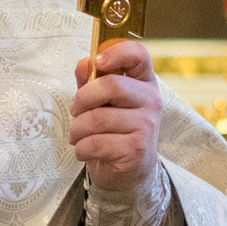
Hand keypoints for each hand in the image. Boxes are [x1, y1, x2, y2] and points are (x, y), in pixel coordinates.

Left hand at [71, 41, 162, 193]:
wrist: (128, 173)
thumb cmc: (114, 131)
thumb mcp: (102, 101)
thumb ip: (92, 81)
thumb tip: (83, 62)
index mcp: (143, 82)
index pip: (138, 55)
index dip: (117, 52)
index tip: (98, 61)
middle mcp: (151, 100)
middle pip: (111, 86)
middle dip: (82, 99)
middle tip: (76, 111)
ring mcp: (146, 125)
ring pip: (97, 118)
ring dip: (78, 129)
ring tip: (78, 136)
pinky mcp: (137, 149)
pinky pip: (96, 142)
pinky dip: (81, 148)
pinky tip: (85, 150)